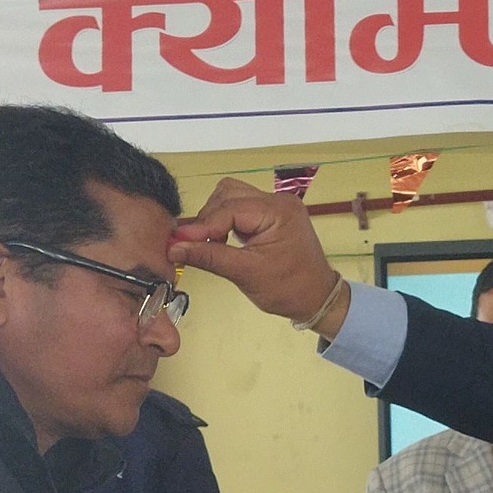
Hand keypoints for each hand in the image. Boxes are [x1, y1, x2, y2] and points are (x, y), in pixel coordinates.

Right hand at [171, 178, 350, 333]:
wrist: (317, 298)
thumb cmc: (289, 289)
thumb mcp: (246, 274)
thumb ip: (209, 256)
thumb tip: (175, 248)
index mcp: (278, 211)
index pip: (228, 209)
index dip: (201, 226)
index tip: (178, 242)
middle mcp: (278, 200)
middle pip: (227, 194)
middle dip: (207, 219)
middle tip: (193, 244)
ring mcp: (276, 205)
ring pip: (231, 197)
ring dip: (214, 217)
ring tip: (209, 243)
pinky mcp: (271, 214)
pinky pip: (240, 207)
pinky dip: (225, 221)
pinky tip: (221, 240)